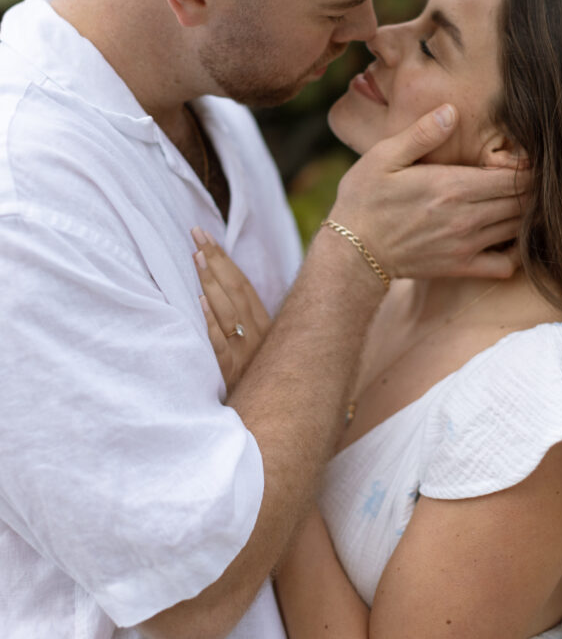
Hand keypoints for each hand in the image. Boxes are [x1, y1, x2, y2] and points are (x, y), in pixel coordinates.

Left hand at [191, 228, 270, 392]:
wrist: (273, 421)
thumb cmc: (260, 383)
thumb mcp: (259, 352)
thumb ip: (245, 325)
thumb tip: (222, 293)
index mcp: (263, 326)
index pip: (242, 284)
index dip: (224, 259)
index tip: (206, 236)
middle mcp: (256, 336)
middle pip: (235, 291)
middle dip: (214, 260)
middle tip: (195, 234)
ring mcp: (245, 355)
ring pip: (227, 312)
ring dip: (211, 283)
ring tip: (196, 257)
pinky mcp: (232, 375)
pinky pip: (220, 346)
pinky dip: (211, 323)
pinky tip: (199, 303)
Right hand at [330, 105, 528, 280]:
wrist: (352, 251)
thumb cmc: (364, 199)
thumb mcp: (383, 157)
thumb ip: (421, 133)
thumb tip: (451, 111)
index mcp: (453, 186)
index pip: (513, 176)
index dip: (527, 167)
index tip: (525, 159)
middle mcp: (467, 216)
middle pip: (522, 201)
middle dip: (531, 189)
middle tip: (528, 178)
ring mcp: (466, 245)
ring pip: (519, 228)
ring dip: (527, 214)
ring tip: (521, 200)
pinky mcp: (461, 267)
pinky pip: (506, 265)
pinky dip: (517, 252)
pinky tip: (507, 237)